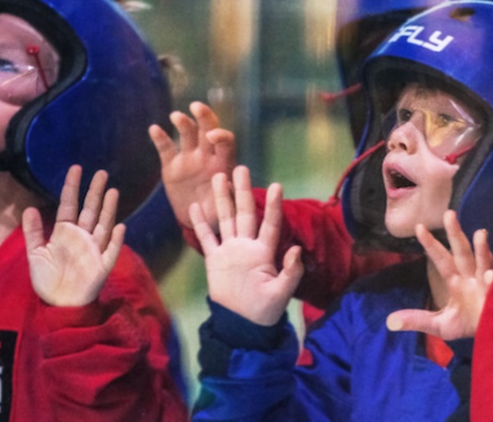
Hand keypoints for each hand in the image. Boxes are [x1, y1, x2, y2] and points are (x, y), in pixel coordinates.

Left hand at [23, 165, 124, 306]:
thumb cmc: (48, 279)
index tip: (77, 168)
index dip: (72, 187)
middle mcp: (82, 236)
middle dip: (95, 192)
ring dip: (109, 209)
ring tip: (113, 191)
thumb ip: (33, 232)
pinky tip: (120, 226)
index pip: (70, 204)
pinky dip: (116, 239)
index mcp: (65, 232)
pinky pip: (111, 250)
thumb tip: (30, 207)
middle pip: (91, 210)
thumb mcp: (35, 254)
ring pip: (104, 225)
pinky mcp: (102, 264)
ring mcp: (94, 249)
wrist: (59, 303)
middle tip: (102, 173)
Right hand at [149, 101, 235, 229]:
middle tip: (197, 107)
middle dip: (204, 117)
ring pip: (187, 134)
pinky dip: (160, 138)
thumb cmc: (218, 214)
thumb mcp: (226, 208)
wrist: (197, 221)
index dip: (220, 136)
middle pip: (207, 129)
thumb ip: (228, 195)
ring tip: (177, 116)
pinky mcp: (171, 166)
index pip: (226, 142)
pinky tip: (154, 129)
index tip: (212, 137)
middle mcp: (207, 156)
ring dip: (183, 122)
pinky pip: (166, 148)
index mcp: (224, 164)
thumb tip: (230, 183)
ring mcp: (189, 158)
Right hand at [194, 165, 302, 326]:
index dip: (273, 205)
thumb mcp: (281, 293)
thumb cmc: (265, 310)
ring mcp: (230, 250)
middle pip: (244, 213)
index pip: (269, 223)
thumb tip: (297, 249)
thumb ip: (290, 272)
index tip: (277, 185)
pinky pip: (207, 238)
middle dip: (242, 191)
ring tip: (220, 176)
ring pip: (225, 219)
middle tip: (241, 168)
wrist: (242, 323)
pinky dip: (201, 223)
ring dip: (222, 199)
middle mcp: (247, 245)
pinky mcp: (215, 260)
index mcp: (264, 252)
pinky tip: (196, 205)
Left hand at [386, 210, 492, 339]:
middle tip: (448, 213)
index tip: (419, 227)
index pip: (441, 259)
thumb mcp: (440, 325)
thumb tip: (390, 321)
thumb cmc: (468, 324)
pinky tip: (490, 276)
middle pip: (462, 252)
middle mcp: (471, 277)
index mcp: (456, 280)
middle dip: (456, 234)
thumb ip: (418, 320)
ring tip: (480, 233)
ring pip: (483, 262)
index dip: (431, 245)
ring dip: (482, 249)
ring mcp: (487, 284)